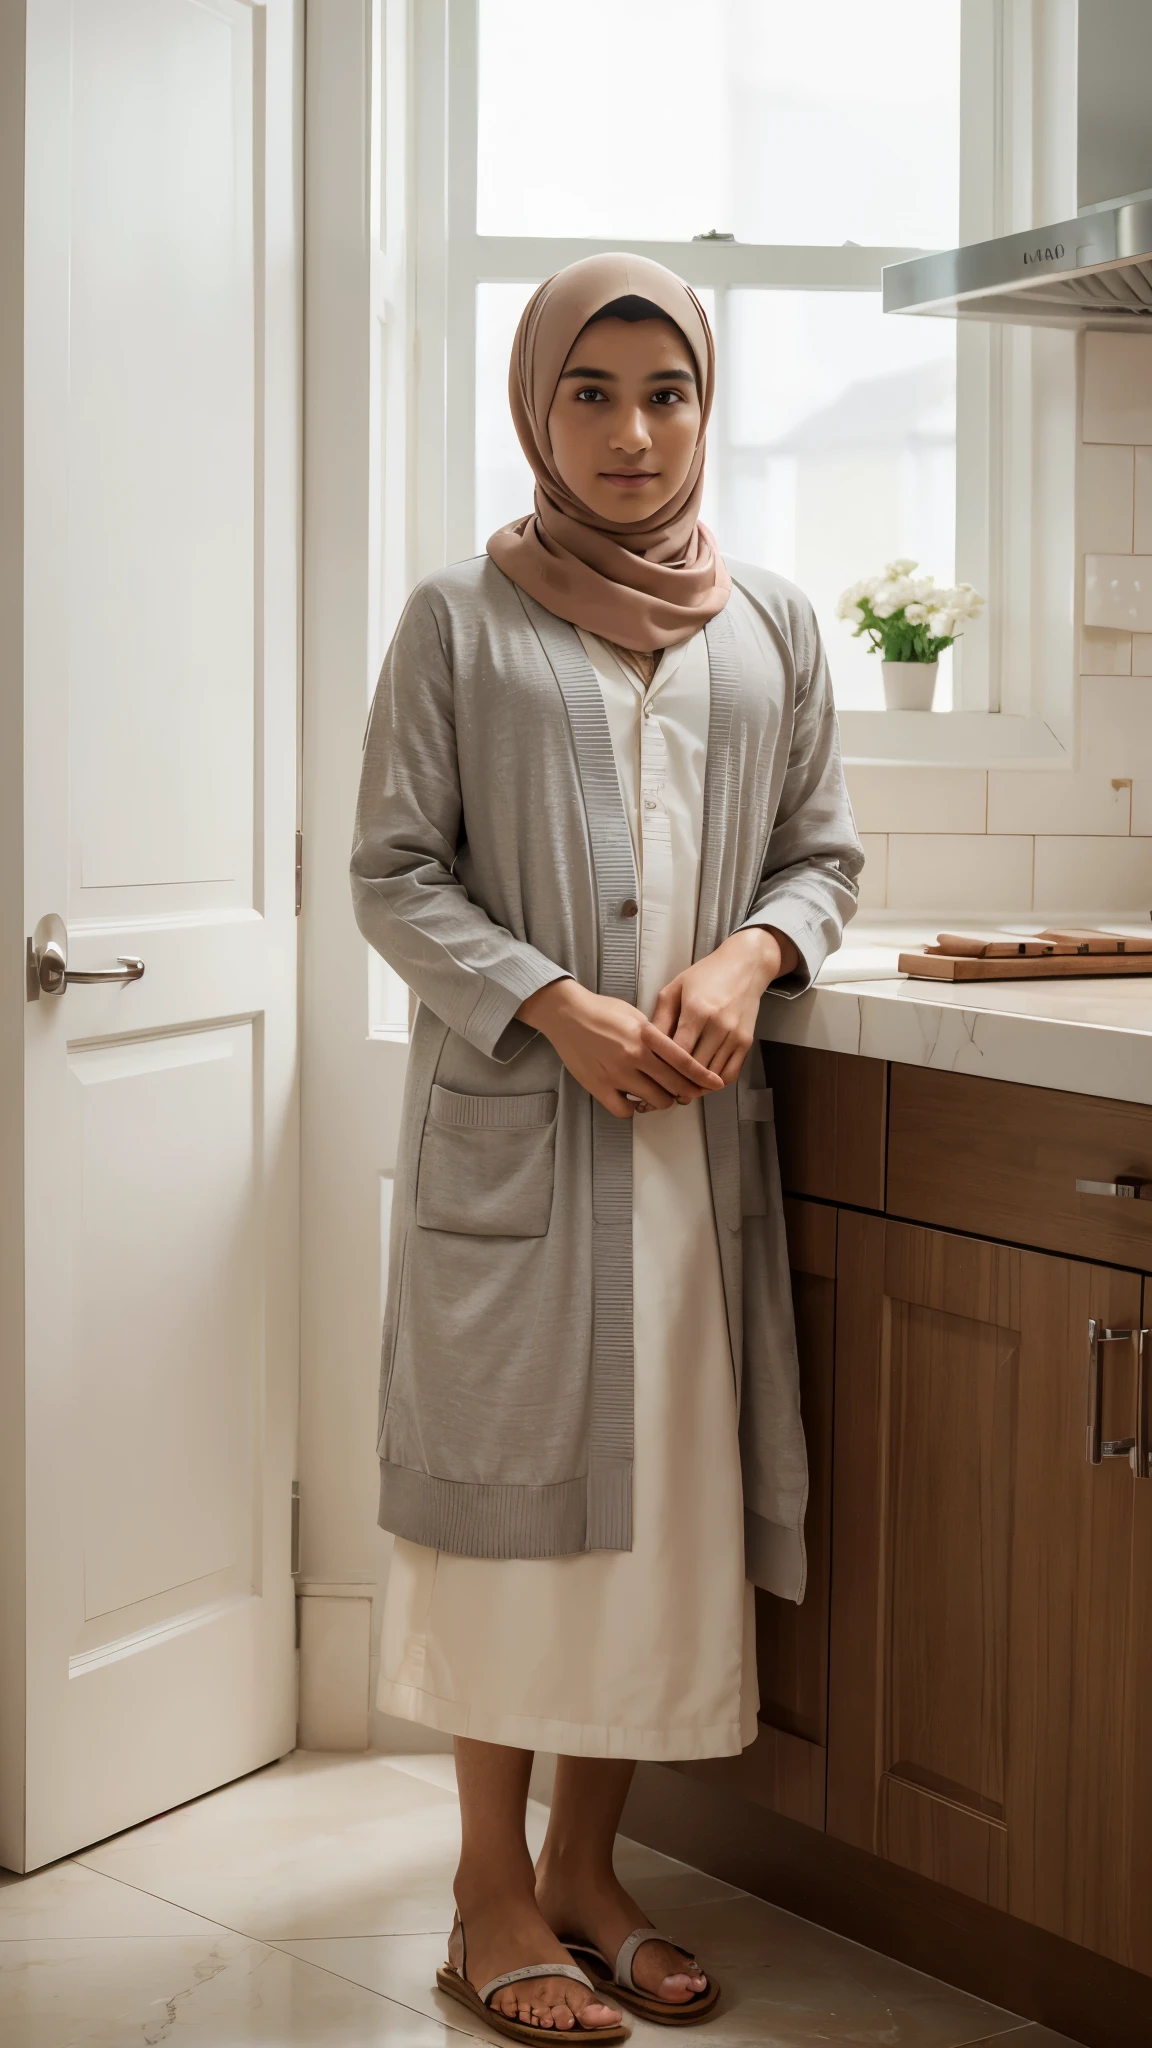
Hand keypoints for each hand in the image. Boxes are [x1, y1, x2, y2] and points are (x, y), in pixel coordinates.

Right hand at [517, 978, 725, 1119]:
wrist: (566, 1014)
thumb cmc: (601, 1011)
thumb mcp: (636, 1015)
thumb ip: (657, 1036)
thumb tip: (676, 1054)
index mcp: (647, 1035)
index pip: (684, 1062)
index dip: (703, 1076)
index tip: (714, 1083)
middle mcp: (635, 1056)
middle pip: (675, 1085)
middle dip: (687, 1092)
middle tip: (688, 1092)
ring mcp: (617, 1074)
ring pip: (655, 1101)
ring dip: (662, 1100)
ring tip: (659, 1094)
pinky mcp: (599, 1087)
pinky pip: (625, 1111)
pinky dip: (633, 1109)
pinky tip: (633, 1100)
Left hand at [649, 927, 798, 1086]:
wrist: (746, 966)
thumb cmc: (706, 974)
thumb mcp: (675, 988)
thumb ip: (660, 1017)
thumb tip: (646, 1044)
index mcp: (697, 1011)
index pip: (677, 1052)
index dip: (663, 1067)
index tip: (652, 1074)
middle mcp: (719, 1026)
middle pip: (694, 1068)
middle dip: (677, 1080)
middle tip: (662, 1087)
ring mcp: (735, 1036)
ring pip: (712, 1076)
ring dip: (695, 1085)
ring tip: (679, 1087)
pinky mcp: (746, 1042)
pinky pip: (730, 1074)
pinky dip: (715, 1083)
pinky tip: (702, 1080)